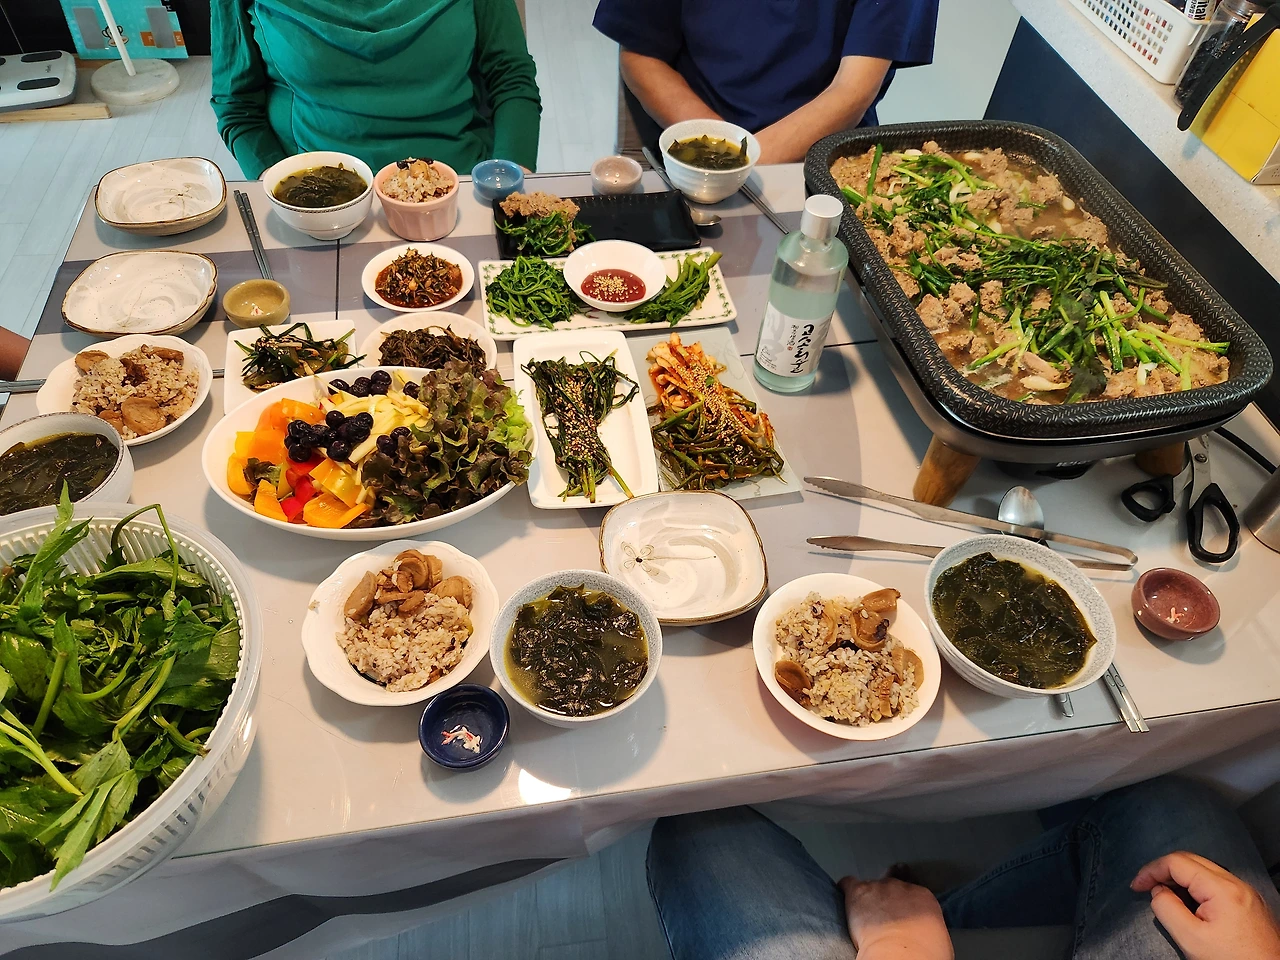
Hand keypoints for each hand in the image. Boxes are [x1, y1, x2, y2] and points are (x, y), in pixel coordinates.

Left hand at [838, 876, 952, 959]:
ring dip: (866, 898)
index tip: (900, 913)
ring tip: (863, 913)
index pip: (912, 891)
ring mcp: (878, 887)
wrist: (901, 954)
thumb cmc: (923, 953)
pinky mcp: (858, 892)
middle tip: (882, 913)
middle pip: (890, 883)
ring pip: (869, 885)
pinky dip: (845, 889)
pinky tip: (844, 897)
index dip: (904, 902)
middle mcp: (900, 886)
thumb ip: (927, 926)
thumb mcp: (938, 938)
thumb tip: (922, 932)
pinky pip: (848, 882)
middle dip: (885, 897)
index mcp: (923, 897)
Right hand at [1132, 852, 1279, 959]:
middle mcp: (1237, 883)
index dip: (1151, 870)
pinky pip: (1217, 884)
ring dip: (1180, 878)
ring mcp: (1246, 893)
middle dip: (1164, 870)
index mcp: (1222, 888)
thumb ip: (1167, 909)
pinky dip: (1197, 887)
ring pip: (1204, 871)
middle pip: (1191, 861)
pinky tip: (1190, 904)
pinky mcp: (1250, 904)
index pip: (1177, 862)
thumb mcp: (1190, 939)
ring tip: (1165, 896)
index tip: (1136, 887)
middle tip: (1146, 888)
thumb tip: (1157, 890)